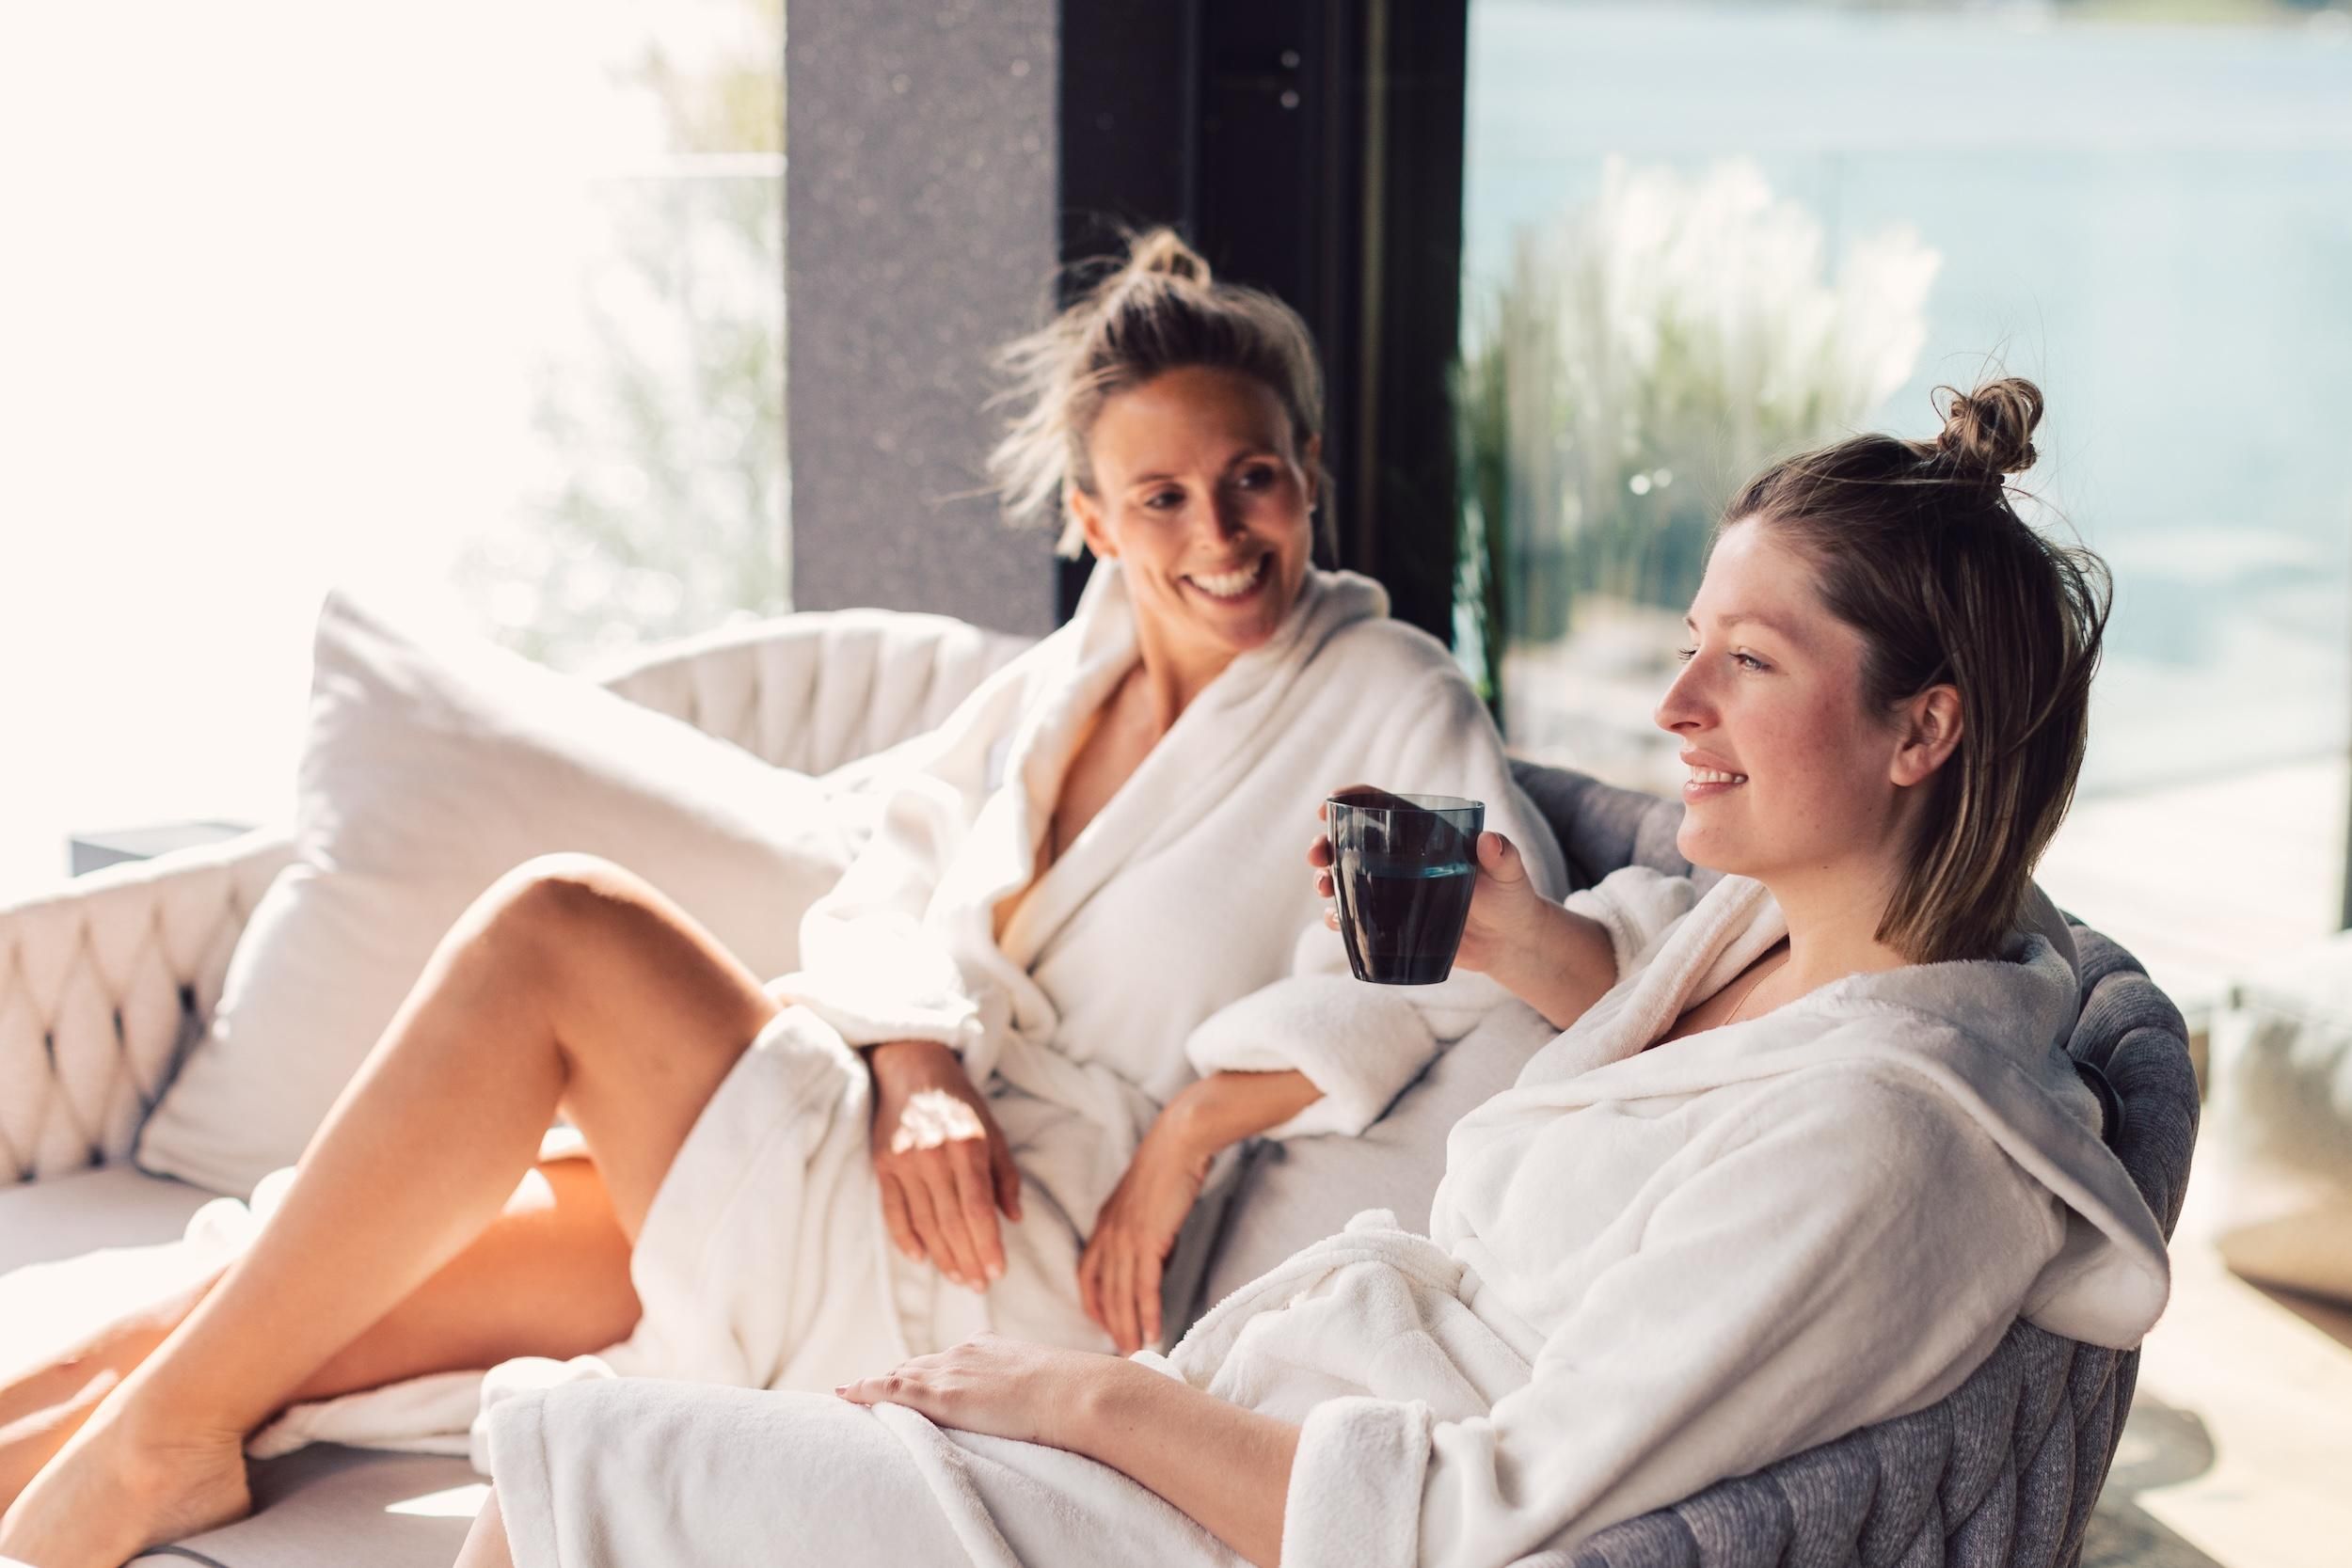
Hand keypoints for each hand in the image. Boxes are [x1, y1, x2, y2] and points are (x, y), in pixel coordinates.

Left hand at [836, 1331, 1131, 1450]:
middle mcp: (963, 1353)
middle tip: (871, 1386)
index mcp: (988, 1346)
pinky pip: (891, 1390)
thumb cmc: (1073, 1392)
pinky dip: (867, 1390)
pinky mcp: (941, 1395)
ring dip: (876, 1384)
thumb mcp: (1046, 1381)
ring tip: (851, 1392)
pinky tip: (847, 1393)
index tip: (913, 1374)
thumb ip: (1032, 1384)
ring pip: (901, 1375)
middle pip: (918, 1364)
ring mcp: (950, 1372)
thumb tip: (1046, 1398)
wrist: (1075, 1393)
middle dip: (896, 1374)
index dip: (926, 1368)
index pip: (947, 1357)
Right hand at [867, 1039, 1022, 1289]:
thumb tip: (1015, 1219)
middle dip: (967, 1258)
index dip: (987, 1244)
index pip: (977, 1208)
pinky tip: (921, 1258)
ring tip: (959, 1277)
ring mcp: (904, 1162)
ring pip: (924, 1222)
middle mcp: (934, 1156)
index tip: (997, 1271)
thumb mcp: (993, 1130)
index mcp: (967, 1145)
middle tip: (979, 1284)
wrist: (911, 1067)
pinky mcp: (883, 1165)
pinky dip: (905, 1238)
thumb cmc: (960, 1102)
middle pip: (951, 1221)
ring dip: (942, 1255)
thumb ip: (1005, 1175)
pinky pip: (893, 1211)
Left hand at [1077, 1107, 1210, 1353]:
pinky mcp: (1147, 1239)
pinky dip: (1147, 1313)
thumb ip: (1145, 1234)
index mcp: (1105, 1225)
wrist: (1179, 1142)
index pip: (1088, 1273)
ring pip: (1121, 1294)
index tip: (1103, 1324)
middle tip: (1120, 1351)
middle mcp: (1108, 1234)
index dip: (1094, 1302)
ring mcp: (1125, 1237)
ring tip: (1134, 1351)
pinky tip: (1153, 1332)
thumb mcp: (1147, 1205)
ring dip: (1127, 1327)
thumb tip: (1156, 1261)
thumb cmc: (1168, 1168)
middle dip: (1110, 1324)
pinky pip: (1145, 1286)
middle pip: (1104, 1291)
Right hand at [1308, 788, 1546, 977]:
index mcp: (1424, 834)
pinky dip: (1338, 917)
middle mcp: (1403, 859)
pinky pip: (1356, 917)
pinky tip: (1333, 920)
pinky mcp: (1393, 922)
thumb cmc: (1513, 899)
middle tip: (1315, 854)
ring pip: (1347, 878)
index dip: (1351, 799)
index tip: (1328, 804)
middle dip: (1326, 843)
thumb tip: (1489, 841)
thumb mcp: (1511, 874)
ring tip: (1323, 888)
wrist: (1511, 943)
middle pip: (1352, 842)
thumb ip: (1503, 855)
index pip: (1381, 806)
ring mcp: (1395, 891)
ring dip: (1326, 879)